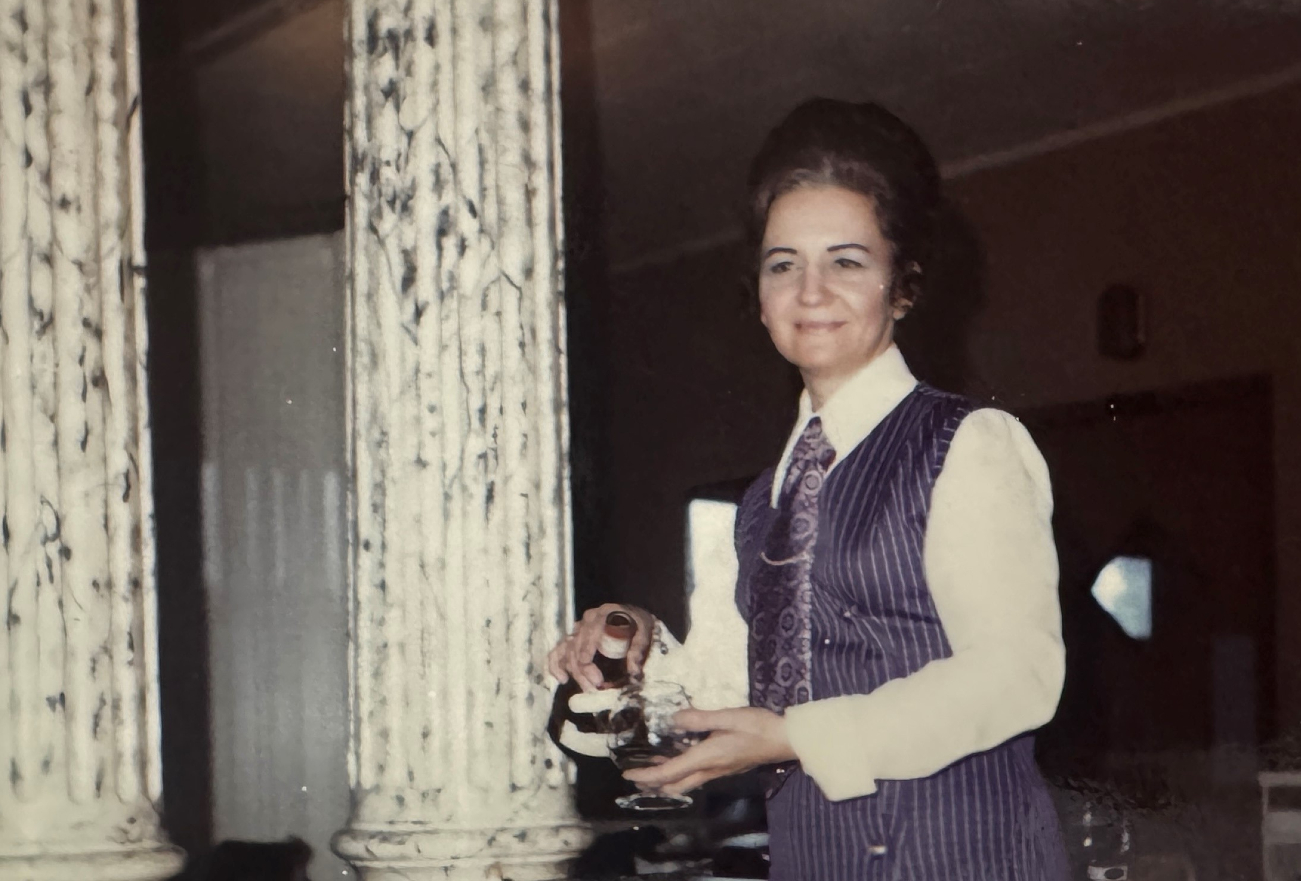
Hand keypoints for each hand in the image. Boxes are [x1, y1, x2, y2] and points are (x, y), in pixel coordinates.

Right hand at [546, 603, 654, 691]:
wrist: (634, 615)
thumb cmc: (639, 624)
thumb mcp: (644, 633)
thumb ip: (638, 650)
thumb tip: (633, 672)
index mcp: (602, 616)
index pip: (586, 642)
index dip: (588, 665)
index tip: (598, 682)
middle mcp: (587, 620)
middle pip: (575, 650)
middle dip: (583, 674)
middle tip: (595, 691)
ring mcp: (578, 627)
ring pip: (566, 652)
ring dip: (574, 674)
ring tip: (587, 690)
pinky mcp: (574, 636)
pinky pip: (558, 650)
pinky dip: (556, 665)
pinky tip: (562, 679)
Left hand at [622, 707, 795, 795]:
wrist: (784, 740)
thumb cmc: (757, 726)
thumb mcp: (727, 717)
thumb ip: (699, 718)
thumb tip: (674, 720)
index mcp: (706, 758)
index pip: (669, 773)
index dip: (646, 775)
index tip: (628, 774)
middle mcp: (710, 770)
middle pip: (675, 785)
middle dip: (653, 784)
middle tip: (635, 778)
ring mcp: (719, 771)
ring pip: (686, 782)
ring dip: (666, 779)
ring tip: (650, 770)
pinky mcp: (725, 768)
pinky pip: (696, 776)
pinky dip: (680, 772)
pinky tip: (678, 758)